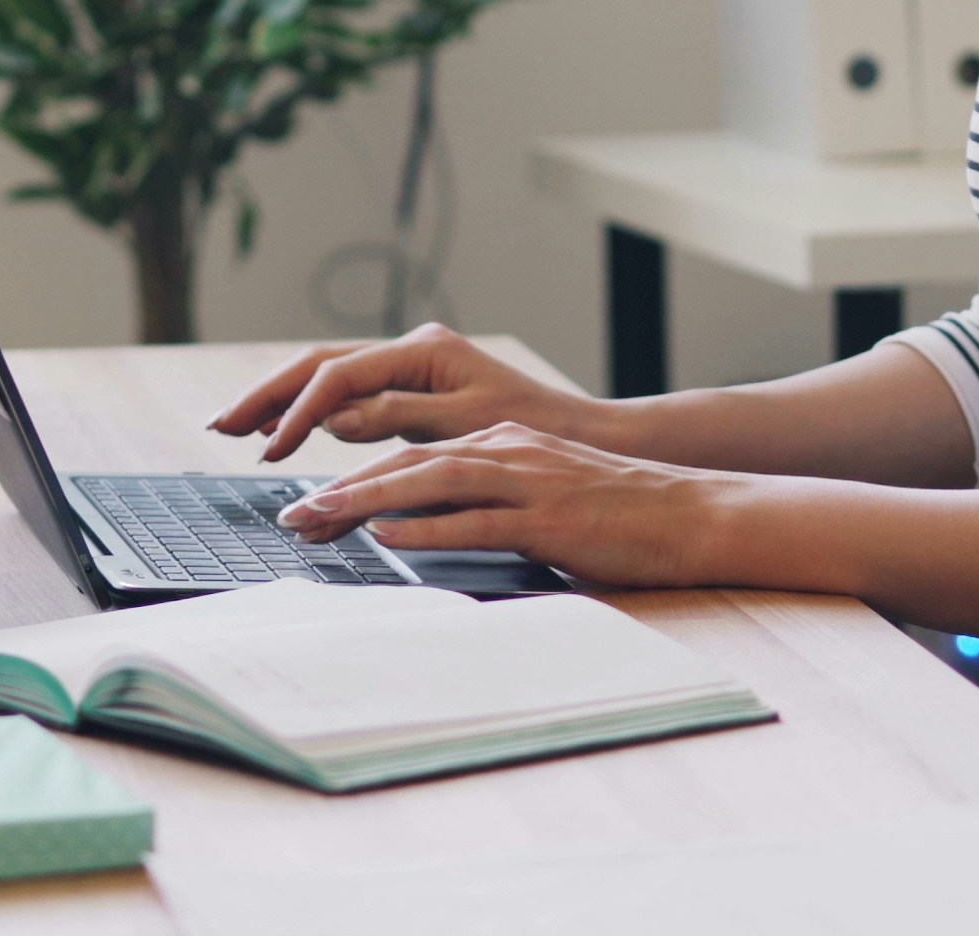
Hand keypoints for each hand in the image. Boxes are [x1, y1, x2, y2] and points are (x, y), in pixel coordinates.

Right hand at [208, 323, 596, 461]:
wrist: (575, 433)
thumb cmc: (531, 430)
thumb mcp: (465, 427)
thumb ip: (398, 416)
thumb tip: (333, 416)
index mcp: (423, 351)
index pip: (341, 375)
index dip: (299, 410)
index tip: (270, 447)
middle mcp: (410, 349)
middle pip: (321, 364)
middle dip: (268, 394)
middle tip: (221, 425)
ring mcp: (408, 366)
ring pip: (328, 376)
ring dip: (281, 400)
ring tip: (236, 426)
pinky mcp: (410, 387)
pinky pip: (348, 394)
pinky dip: (312, 411)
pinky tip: (284, 428)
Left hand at [273, 423, 737, 588]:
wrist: (688, 513)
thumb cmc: (615, 514)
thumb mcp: (537, 496)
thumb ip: (481, 503)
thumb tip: (418, 526)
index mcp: (500, 444)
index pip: (411, 456)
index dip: (353, 479)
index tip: (308, 506)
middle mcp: (506, 452)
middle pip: (406, 463)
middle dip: (341, 489)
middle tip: (290, 515)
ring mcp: (528, 481)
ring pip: (430, 482)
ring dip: (367, 501)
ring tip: (318, 520)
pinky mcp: (549, 516)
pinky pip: (478, 519)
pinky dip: (429, 526)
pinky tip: (391, 535)